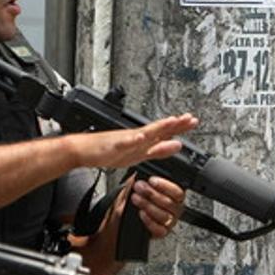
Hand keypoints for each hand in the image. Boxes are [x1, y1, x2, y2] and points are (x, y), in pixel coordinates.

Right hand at [76, 114, 198, 168]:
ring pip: (144, 134)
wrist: (81, 151)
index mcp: (142, 141)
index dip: (179, 127)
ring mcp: (125, 140)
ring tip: (171, 122)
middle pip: (159, 129)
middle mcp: (136, 138)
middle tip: (190, 118)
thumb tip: (176, 146)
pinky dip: (132, 140)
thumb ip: (157, 151)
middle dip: (175, 124)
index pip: (164, 132)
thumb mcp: (138, 156)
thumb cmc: (106, 152)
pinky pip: (124, 143)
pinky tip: (140, 137)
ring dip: (158, 127)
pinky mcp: (113, 146)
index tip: (193, 121)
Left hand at [128, 176, 184, 238]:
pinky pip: (159, 229)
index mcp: (174, 196)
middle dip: (152, 194)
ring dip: (148, 206)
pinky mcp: (161, 232)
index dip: (165, 186)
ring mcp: (169, 222)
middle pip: (170, 203)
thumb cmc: (135, 197)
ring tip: (136, 199)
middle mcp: (174, 209)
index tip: (151, 180)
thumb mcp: (139, 184)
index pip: (177, 192)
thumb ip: (145, 178)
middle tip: (139, 187)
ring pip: (164, 216)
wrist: (123, 214)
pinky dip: (149, 221)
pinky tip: (141, 213)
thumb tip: (144, 172)